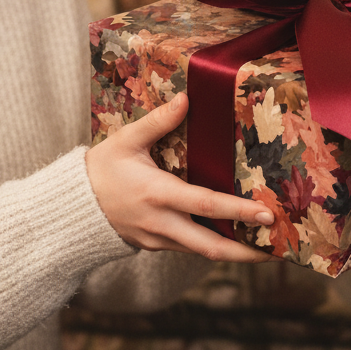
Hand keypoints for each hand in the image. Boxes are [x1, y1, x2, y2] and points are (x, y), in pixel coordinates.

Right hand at [85, 93, 274, 261]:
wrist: (72, 208)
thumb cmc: (101, 169)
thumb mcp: (126, 140)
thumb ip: (158, 121)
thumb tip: (186, 98)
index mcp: (157, 194)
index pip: (205, 205)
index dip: (238, 211)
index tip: (266, 214)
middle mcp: (162, 223)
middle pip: (211, 247)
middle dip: (247, 251)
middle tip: (278, 248)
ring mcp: (159, 239)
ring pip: (203, 251)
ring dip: (235, 251)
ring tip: (267, 245)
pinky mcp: (156, 246)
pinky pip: (190, 248)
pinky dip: (214, 245)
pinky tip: (235, 238)